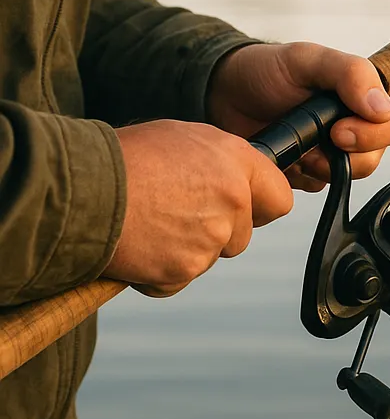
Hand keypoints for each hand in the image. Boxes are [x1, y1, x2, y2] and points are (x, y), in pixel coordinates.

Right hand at [107, 121, 293, 296]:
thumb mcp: (183, 139)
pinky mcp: (185, 268)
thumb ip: (220, 163)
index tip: (246, 209)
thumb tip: (234, 181)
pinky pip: (180, 279)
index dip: (261, 207)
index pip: (279, 198)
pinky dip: (160, 271)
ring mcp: (212, 238)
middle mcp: (233, 200)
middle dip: (216, 232)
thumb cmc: (126, 158)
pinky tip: (139, 245)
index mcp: (236, 162)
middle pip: (242, 235)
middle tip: (175, 214)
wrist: (82, 190)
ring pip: (210, 256)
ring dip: (186, 250)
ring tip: (150, 223)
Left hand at [206, 42, 389, 189]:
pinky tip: (287, 156)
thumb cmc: (267, 69)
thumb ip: (350, 74)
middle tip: (316, 140)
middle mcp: (365, 120)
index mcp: (375, 89)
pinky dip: (303, 175)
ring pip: (353, 175)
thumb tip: (383, 108)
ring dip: (321, 165)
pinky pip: (323, 187)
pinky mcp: (319, 170)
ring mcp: (343, 148)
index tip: (341, 130)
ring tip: (297, 145)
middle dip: (345, 153)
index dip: (383, 132)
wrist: (225, 94)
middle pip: (381, 154)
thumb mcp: (308, 59)